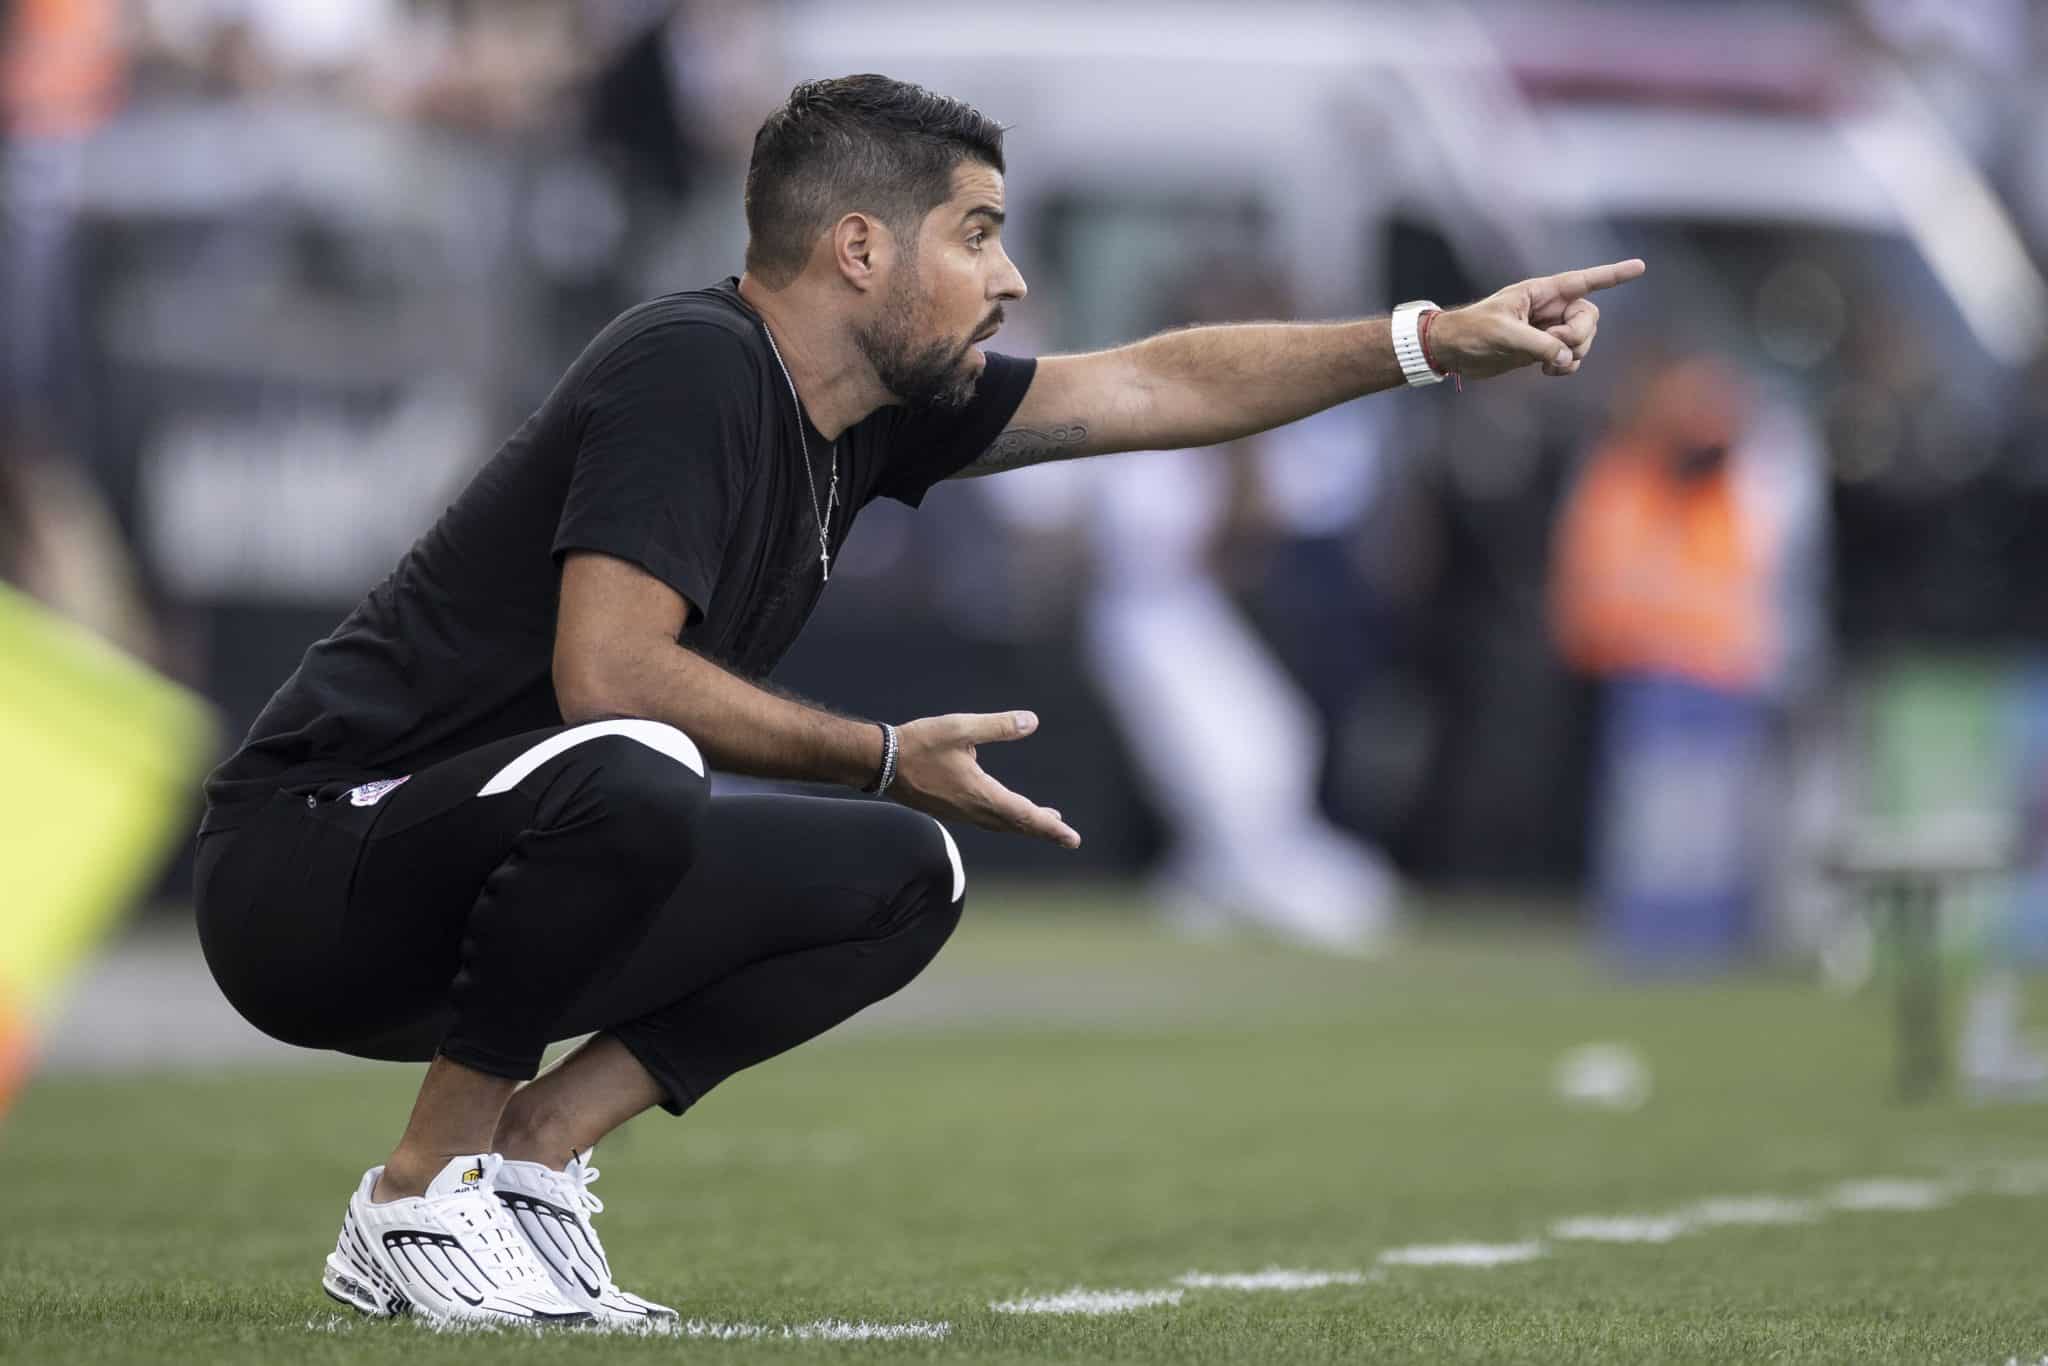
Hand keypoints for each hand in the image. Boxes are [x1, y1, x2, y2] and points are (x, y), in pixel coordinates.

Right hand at [890, 710, 1080, 848]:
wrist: (881, 762)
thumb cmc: (920, 743)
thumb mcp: (961, 728)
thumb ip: (997, 726)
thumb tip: (1031, 721)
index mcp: (981, 793)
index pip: (1025, 814)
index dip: (1051, 827)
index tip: (1073, 838)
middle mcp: (974, 810)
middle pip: (1017, 825)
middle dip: (1044, 830)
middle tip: (1068, 837)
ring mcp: (962, 813)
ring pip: (1002, 824)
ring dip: (1026, 824)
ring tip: (1047, 821)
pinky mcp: (951, 809)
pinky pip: (988, 820)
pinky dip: (1006, 820)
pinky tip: (1007, 811)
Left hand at [1429, 259, 1645, 381]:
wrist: (1452, 351)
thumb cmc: (1472, 331)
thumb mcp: (1505, 334)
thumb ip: (1540, 344)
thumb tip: (1567, 357)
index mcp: (1541, 292)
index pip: (1584, 281)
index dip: (1613, 275)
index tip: (1640, 267)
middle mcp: (1549, 308)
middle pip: (1589, 318)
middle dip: (1580, 335)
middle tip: (1556, 346)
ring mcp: (1547, 329)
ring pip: (1583, 340)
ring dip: (1574, 354)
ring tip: (1547, 364)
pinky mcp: (1542, 350)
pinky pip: (1570, 357)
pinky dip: (1566, 366)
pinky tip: (1548, 371)